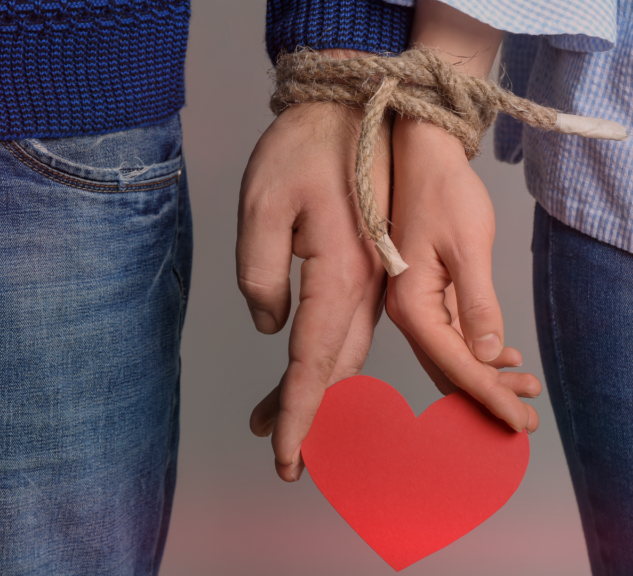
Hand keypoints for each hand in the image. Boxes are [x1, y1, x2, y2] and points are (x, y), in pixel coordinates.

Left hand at [237, 87, 390, 480]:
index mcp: (342, 274)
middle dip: (307, 414)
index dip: (298, 414)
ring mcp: (374, 277)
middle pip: (337, 368)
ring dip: (316, 389)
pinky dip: (328, 356)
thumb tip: (272, 326)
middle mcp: (367, 285)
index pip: (314, 362)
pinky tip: (306, 365)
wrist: (352, 109)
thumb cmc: (304, 149)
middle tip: (278, 453)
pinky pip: (352, 326)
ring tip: (275, 419)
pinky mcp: (371, 268)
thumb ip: (258, 274)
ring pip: (348, 351)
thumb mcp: (261, 205)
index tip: (285, 459)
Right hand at [385, 117, 541, 432]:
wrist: (426, 156)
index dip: (491, 396)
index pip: (457, 366)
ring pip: (454, 358)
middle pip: (452, 370)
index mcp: (413, 305)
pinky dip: (481, 355)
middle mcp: (410, 312)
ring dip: (488, 379)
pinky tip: (507, 360)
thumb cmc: (445, 192)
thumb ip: (478, 303)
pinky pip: (454, 338)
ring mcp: (419, 306)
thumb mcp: (468, 246)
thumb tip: (488, 354)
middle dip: (491, 397)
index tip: (522, 421)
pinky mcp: (431, 295)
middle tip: (529, 421)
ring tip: (527, 390)